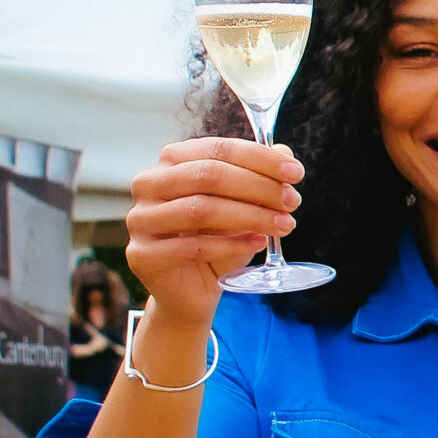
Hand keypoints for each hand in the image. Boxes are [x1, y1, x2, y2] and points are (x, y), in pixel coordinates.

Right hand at [126, 138, 304, 324]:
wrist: (194, 288)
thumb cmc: (220, 239)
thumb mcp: (245, 204)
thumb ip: (260, 176)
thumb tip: (285, 152)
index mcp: (172, 161)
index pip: (218, 148)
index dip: (260, 158)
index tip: (296, 173)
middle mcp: (149, 184)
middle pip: (208, 175)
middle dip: (258, 187)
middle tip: (293, 202)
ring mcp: (140, 219)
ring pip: (201, 209)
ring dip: (251, 215)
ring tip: (284, 224)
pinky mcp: (143, 254)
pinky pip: (194, 246)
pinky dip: (232, 244)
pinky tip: (259, 243)